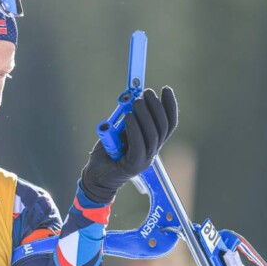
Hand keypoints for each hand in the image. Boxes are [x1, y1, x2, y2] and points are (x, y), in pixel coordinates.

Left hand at [80, 87, 177, 203]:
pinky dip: (134, 129)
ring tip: (137, 101)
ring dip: (145, 115)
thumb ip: (129, 118)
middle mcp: (152, 151)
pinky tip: (128, 117)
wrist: (96, 176)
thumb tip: (133, 99)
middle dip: (157, 107)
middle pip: (163, 127)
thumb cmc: (108, 152)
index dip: (170, 106)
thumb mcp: (120, 130)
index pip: (169, 123)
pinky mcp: (134, 166)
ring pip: (152, 135)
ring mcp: (145, 160)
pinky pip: (138, 145)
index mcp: (152, 142)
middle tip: (147, 92)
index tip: (165, 89)